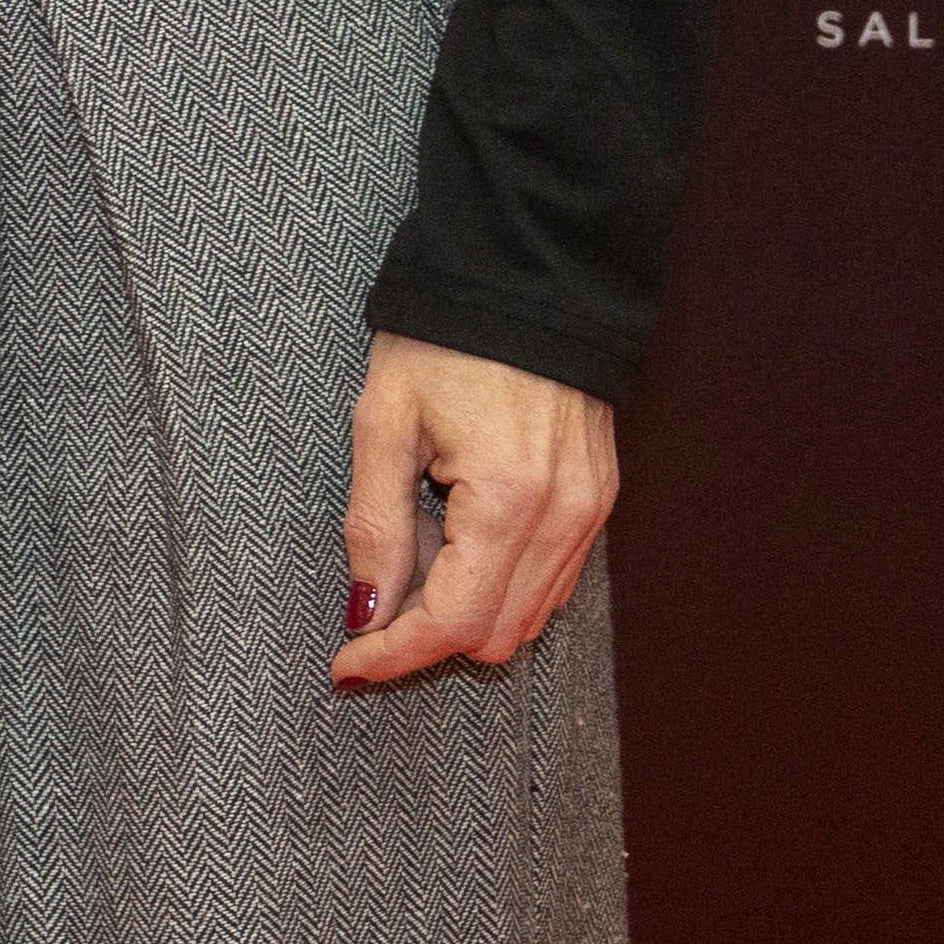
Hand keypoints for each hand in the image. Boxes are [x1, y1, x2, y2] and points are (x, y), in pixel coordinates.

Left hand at [335, 329, 617, 686]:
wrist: (527, 275)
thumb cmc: (443, 337)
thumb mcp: (383, 422)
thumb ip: (373, 525)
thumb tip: (365, 613)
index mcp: (509, 500)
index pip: (452, 622)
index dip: (393, 655)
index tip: (344, 668)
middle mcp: (564, 519)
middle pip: (493, 634)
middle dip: (423, 631)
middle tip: (374, 577)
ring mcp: (591, 513)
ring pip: (526, 616)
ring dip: (461, 607)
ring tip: (414, 536)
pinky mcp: (599, 501)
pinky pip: (550, 579)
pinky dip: (498, 581)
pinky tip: (454, 531)